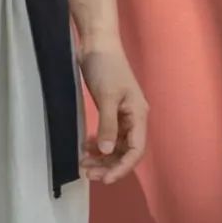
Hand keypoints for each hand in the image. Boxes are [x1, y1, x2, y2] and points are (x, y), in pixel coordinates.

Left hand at [77, 42, 148, 184]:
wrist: (97, 43)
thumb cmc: (105, 66)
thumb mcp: (106, 96)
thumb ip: (108, 124)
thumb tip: (108, 152)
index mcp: (138, 115)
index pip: (135, 150)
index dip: (121, 168)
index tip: (104, 180)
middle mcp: (133, 118)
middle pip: (125, 151)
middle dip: (108, 165)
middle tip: (87, 174)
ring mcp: (121, 114)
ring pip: (115, 145)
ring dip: (102, 157)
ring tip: (83, 165)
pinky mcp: (110, 110)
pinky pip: (108, 135)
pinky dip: (98, 144)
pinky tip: (86, 148)